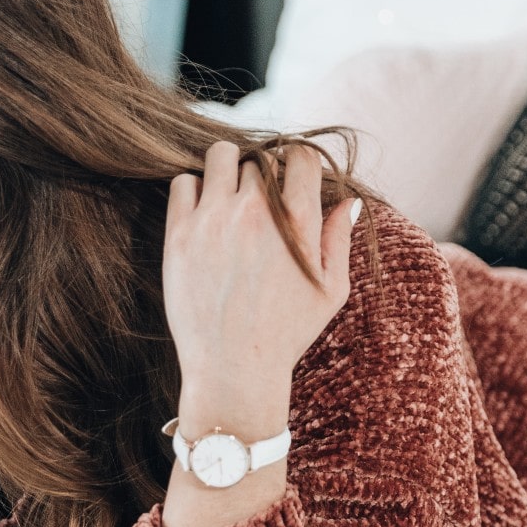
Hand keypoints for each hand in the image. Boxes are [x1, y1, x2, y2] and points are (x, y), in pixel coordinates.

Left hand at [162, 141, 357, 437]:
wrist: (233, 369)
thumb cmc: (286, 334)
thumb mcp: (330, 291)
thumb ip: (338, 240)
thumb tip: (347, 201)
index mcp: (297, 222)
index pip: (300, 156)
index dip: (297, 165)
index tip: (289, 183)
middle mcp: (256, 213)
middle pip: (258, 157)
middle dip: (261, 173)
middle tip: (256, 201)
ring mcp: (214, 221)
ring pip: (218, 156)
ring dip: (226, 169)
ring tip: (227, 196)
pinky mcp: (179, 235)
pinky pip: (183, 183)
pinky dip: (193, 189)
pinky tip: (201, 212)